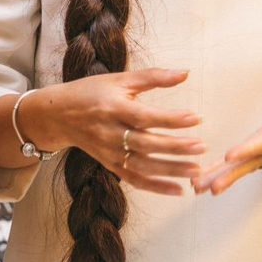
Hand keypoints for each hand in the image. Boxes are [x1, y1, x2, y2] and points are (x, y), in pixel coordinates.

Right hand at [18, 68, 203, 195]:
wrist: (58, 115)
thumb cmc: (92, 92)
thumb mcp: (120, 80)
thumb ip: (153, 77)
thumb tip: (186, 73)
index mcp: (114, 108)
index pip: (145, 117)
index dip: (170, 119)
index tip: (196, 118)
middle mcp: (110, 133)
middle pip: (146, 144)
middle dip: (175, 147)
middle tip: (202, 147)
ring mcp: (109, 153)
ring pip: (143, 166)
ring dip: (170, 170)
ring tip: (196, 169)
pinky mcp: (110, 165)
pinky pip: (135, 180)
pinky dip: (156, 187)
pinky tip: (178, 189)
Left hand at [193, 83, 261, 195]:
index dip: (249, 149)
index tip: (230, 156)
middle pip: (250, 163)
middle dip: (230, 175)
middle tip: (209, 187)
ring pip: (241, 167)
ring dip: (220, 177)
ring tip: (198, 187)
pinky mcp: (259, 151)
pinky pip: (239, 164)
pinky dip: (221, 171)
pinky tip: (204, 179)